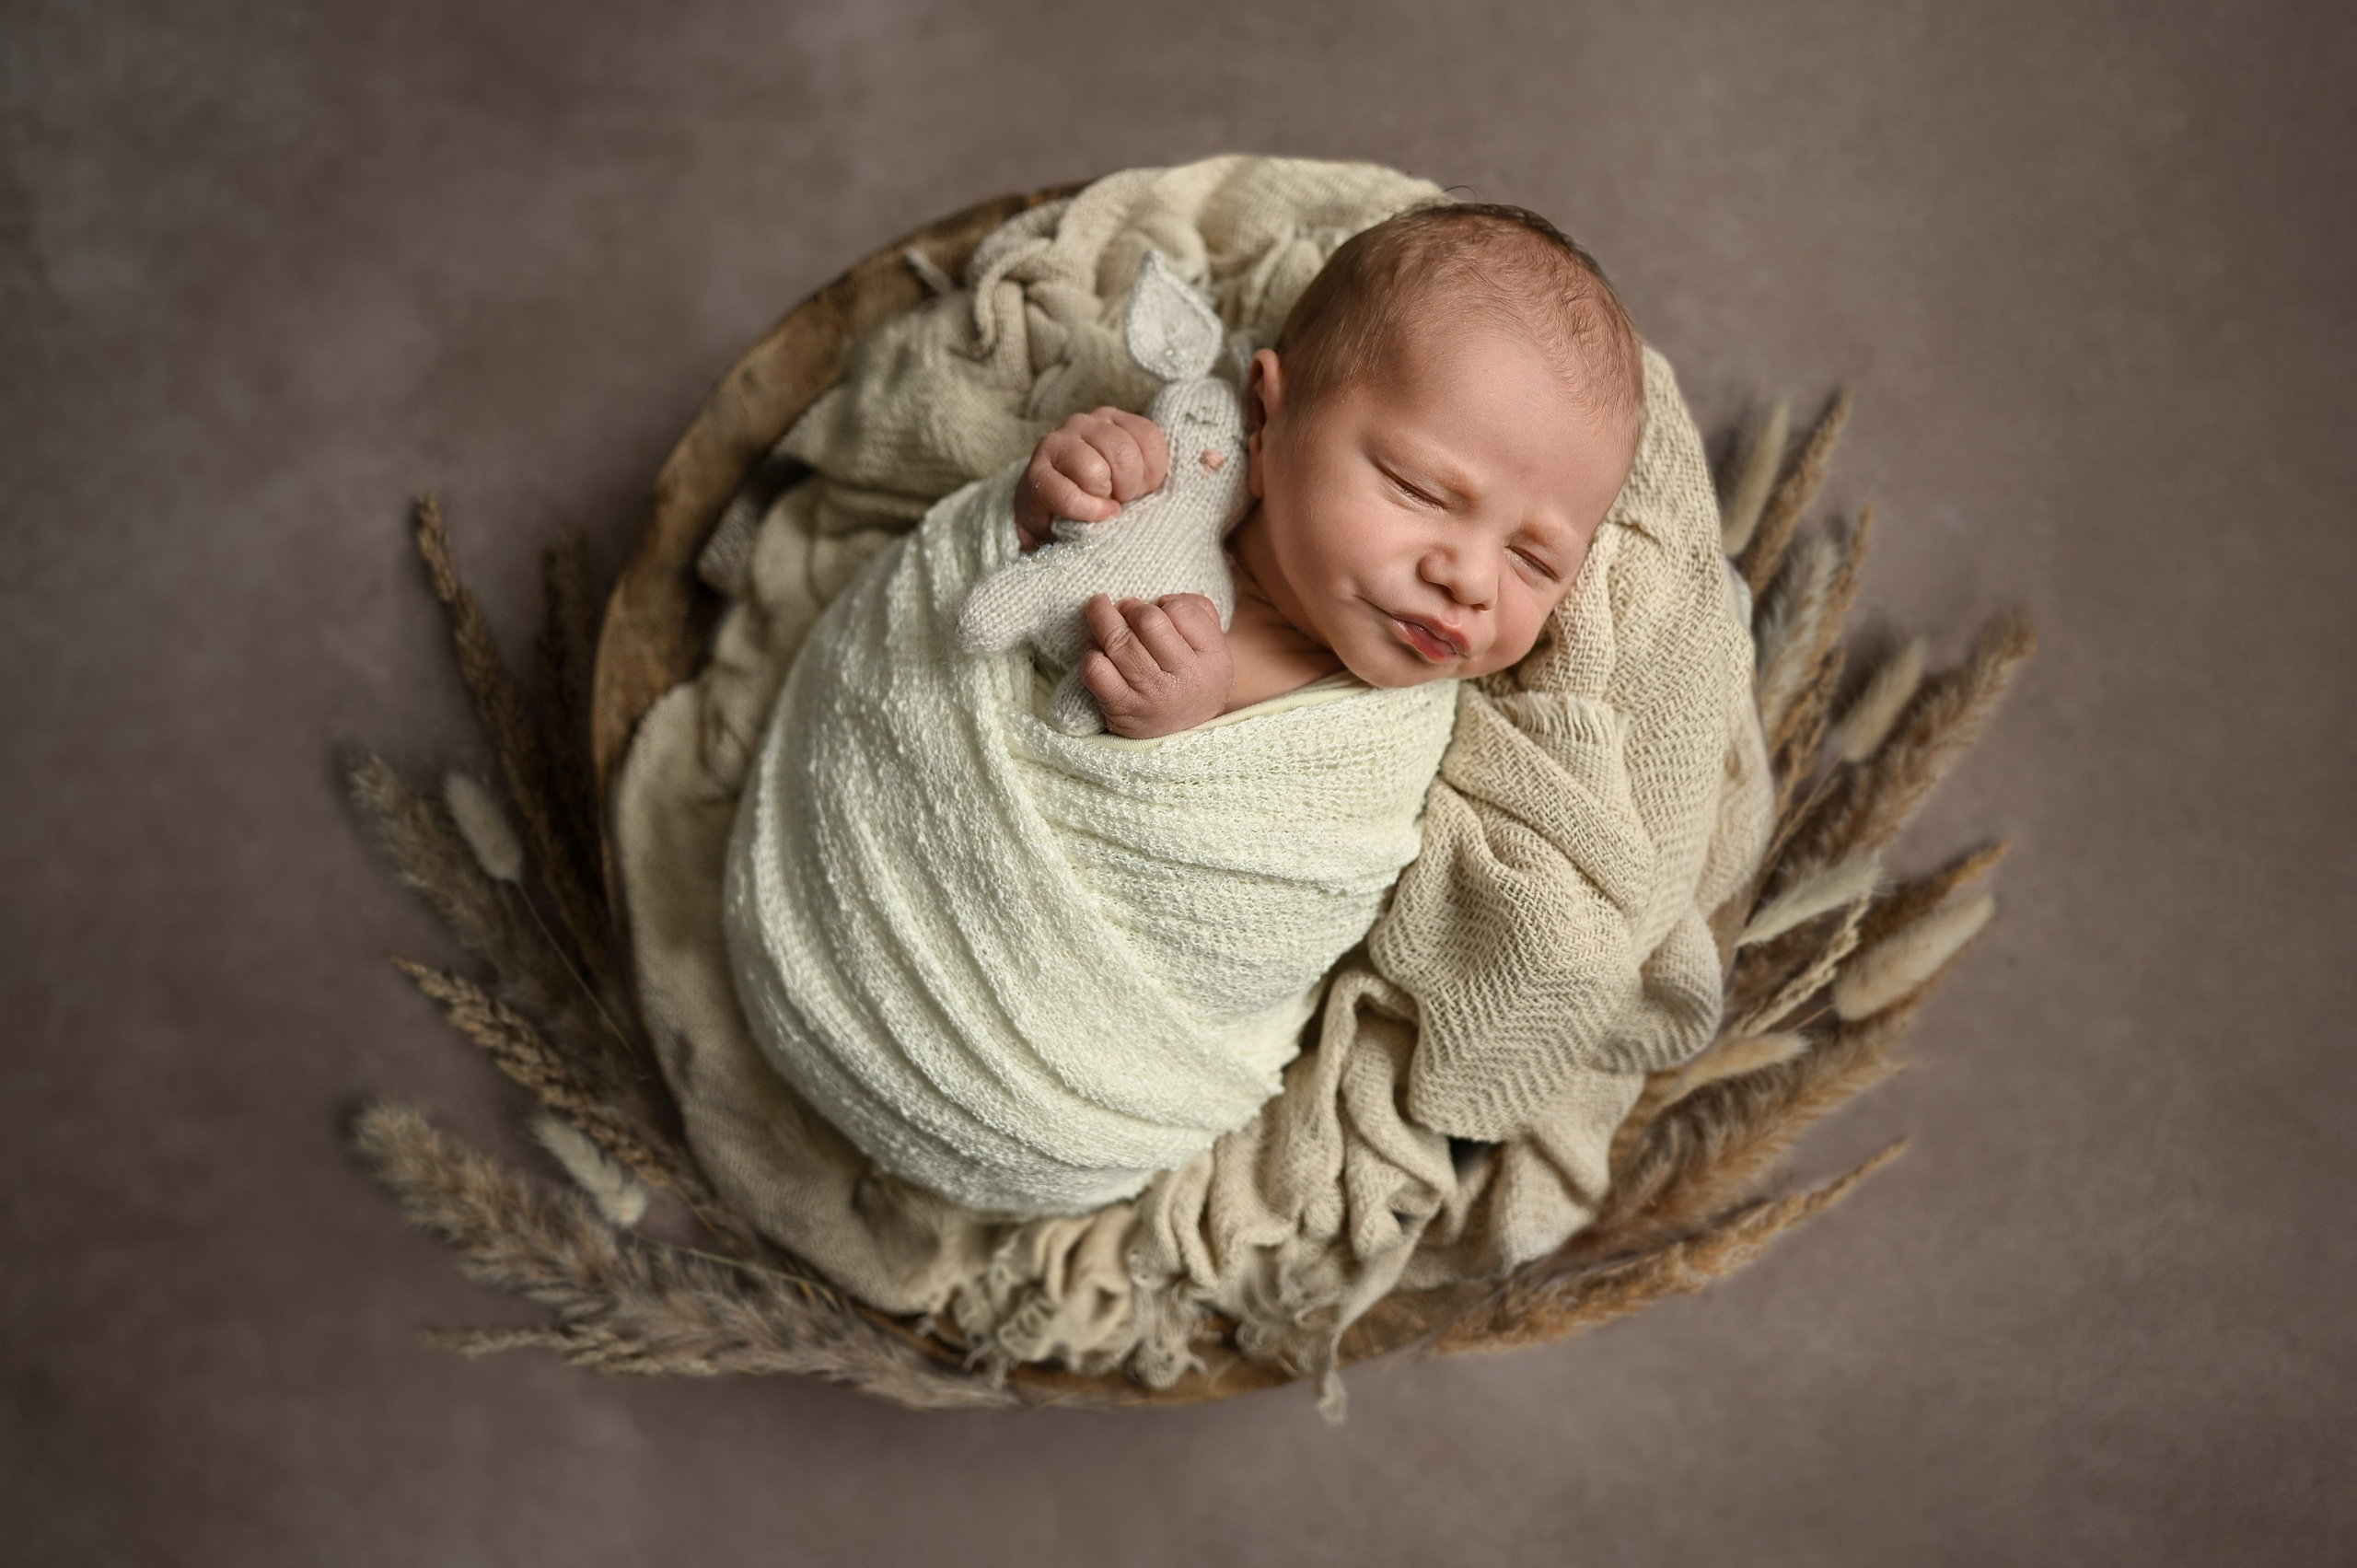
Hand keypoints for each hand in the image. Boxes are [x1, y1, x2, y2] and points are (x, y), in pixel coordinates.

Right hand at [1014, 407, 1169, 551]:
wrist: (1051, 523)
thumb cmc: (1102, 502)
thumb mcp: (1136, 481)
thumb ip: (1161, 470)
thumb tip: (1212, 462)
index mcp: (1114, 419)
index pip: (1150, 438)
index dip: (1153, 475)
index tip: (1142, 493)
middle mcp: (1084, 422)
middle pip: (1124, 453)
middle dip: (1129, 489)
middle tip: (1120, 503)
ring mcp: (1057, 443)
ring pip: (1096, 470)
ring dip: (1105, 499)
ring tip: (1102, 507)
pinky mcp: (1036, 473)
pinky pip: (1069, 493)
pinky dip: (1087, 511)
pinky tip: (1093, 518)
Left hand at [1081, 593, 1232, 738]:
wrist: (1184, 729)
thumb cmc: (1193, 674)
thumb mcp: (1213, 643)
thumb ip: (1196, 610)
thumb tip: (1160, 600)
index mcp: (1213, 659)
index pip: (1180, 611)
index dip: (1164, 603)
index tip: (1159, 610)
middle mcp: (1184, 680)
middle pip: (1146, 621)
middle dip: (1129, 607)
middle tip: (1125, 607)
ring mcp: (1150, 697)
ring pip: (1117, 642)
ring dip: (1104, 620)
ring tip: (1103, 615)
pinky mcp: (1121, 710)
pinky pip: (1096, 670)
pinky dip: (1092, 653)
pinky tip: (1099, 651)